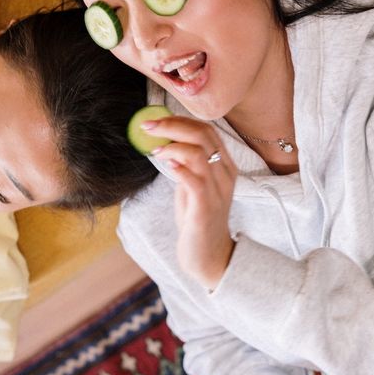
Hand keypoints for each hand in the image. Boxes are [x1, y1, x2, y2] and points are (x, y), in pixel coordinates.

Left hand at [144, 115, 237, 288]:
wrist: (209, 255)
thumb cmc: (197, 218)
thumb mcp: (192, 185)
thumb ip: (185, 164)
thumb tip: (162, 141)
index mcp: (225, 165)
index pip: (207, 130)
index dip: (180, 120)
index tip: (155, 119)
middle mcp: (225, 174)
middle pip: (203, 135)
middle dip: (172, 126)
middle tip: (147, 127)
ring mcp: (218, 190)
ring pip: (199, 153)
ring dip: (172, 146)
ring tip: (155, 151)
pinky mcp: (206, 207)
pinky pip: (195, 180)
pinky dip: (178, 167)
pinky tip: (165, 165)